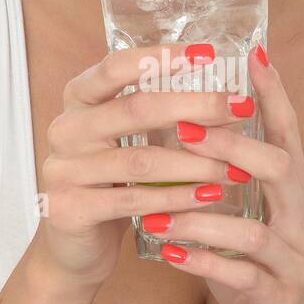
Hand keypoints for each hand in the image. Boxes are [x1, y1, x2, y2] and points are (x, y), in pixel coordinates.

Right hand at [33, 44, 259, 292]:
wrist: (73, 249)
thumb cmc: (111, 185)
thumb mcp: (126, 141)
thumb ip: (156, 114)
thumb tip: (223, 90)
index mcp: (77, 101)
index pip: (116, 67)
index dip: (160, 57)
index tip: (208, 54)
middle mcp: (65, 129)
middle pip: (135, 109)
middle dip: (195, 107)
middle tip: (240, 108)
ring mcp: (63, 171)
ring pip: (140, 161)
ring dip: (195, 162)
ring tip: (234, 166)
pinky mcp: (69, 210)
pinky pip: (133, 200)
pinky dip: (175, 198)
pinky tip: (208, 197)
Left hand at [150, 46, 303, 303]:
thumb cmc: (255, 262)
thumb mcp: (242, 209)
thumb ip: (220, 170)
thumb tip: (170, 119)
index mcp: (295, 187)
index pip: (288, 131)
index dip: (273, 94)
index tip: (252, 55)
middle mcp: (302, 216)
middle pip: (279, 169)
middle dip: (232, 147)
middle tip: (183, 128)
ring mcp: (294, 258)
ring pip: (254, 230)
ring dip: (203, 218)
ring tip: (158, 212)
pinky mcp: (279, 296)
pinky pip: (240, 276)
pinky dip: (203, 263)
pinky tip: (169, 255)